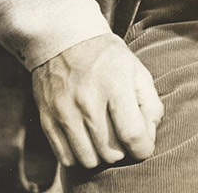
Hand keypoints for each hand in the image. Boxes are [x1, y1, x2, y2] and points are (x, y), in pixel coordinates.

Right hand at [32, 34, 163, 170]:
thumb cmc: (105, 56)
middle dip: (122, 149)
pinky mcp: (47, 119)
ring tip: (103, 136)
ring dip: (100, 155)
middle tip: (120, 133)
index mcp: (115, 84)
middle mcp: (88, 100)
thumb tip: (149, 135)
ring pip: (88, 160)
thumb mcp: (135, 68)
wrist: (63, 37)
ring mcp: (65, 112)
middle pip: (111, 153)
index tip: (144, 144)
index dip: (144, 148)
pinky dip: (78, 155)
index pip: (133, 135)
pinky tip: (84, 138)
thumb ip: (150, 103)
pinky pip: (66, 158)